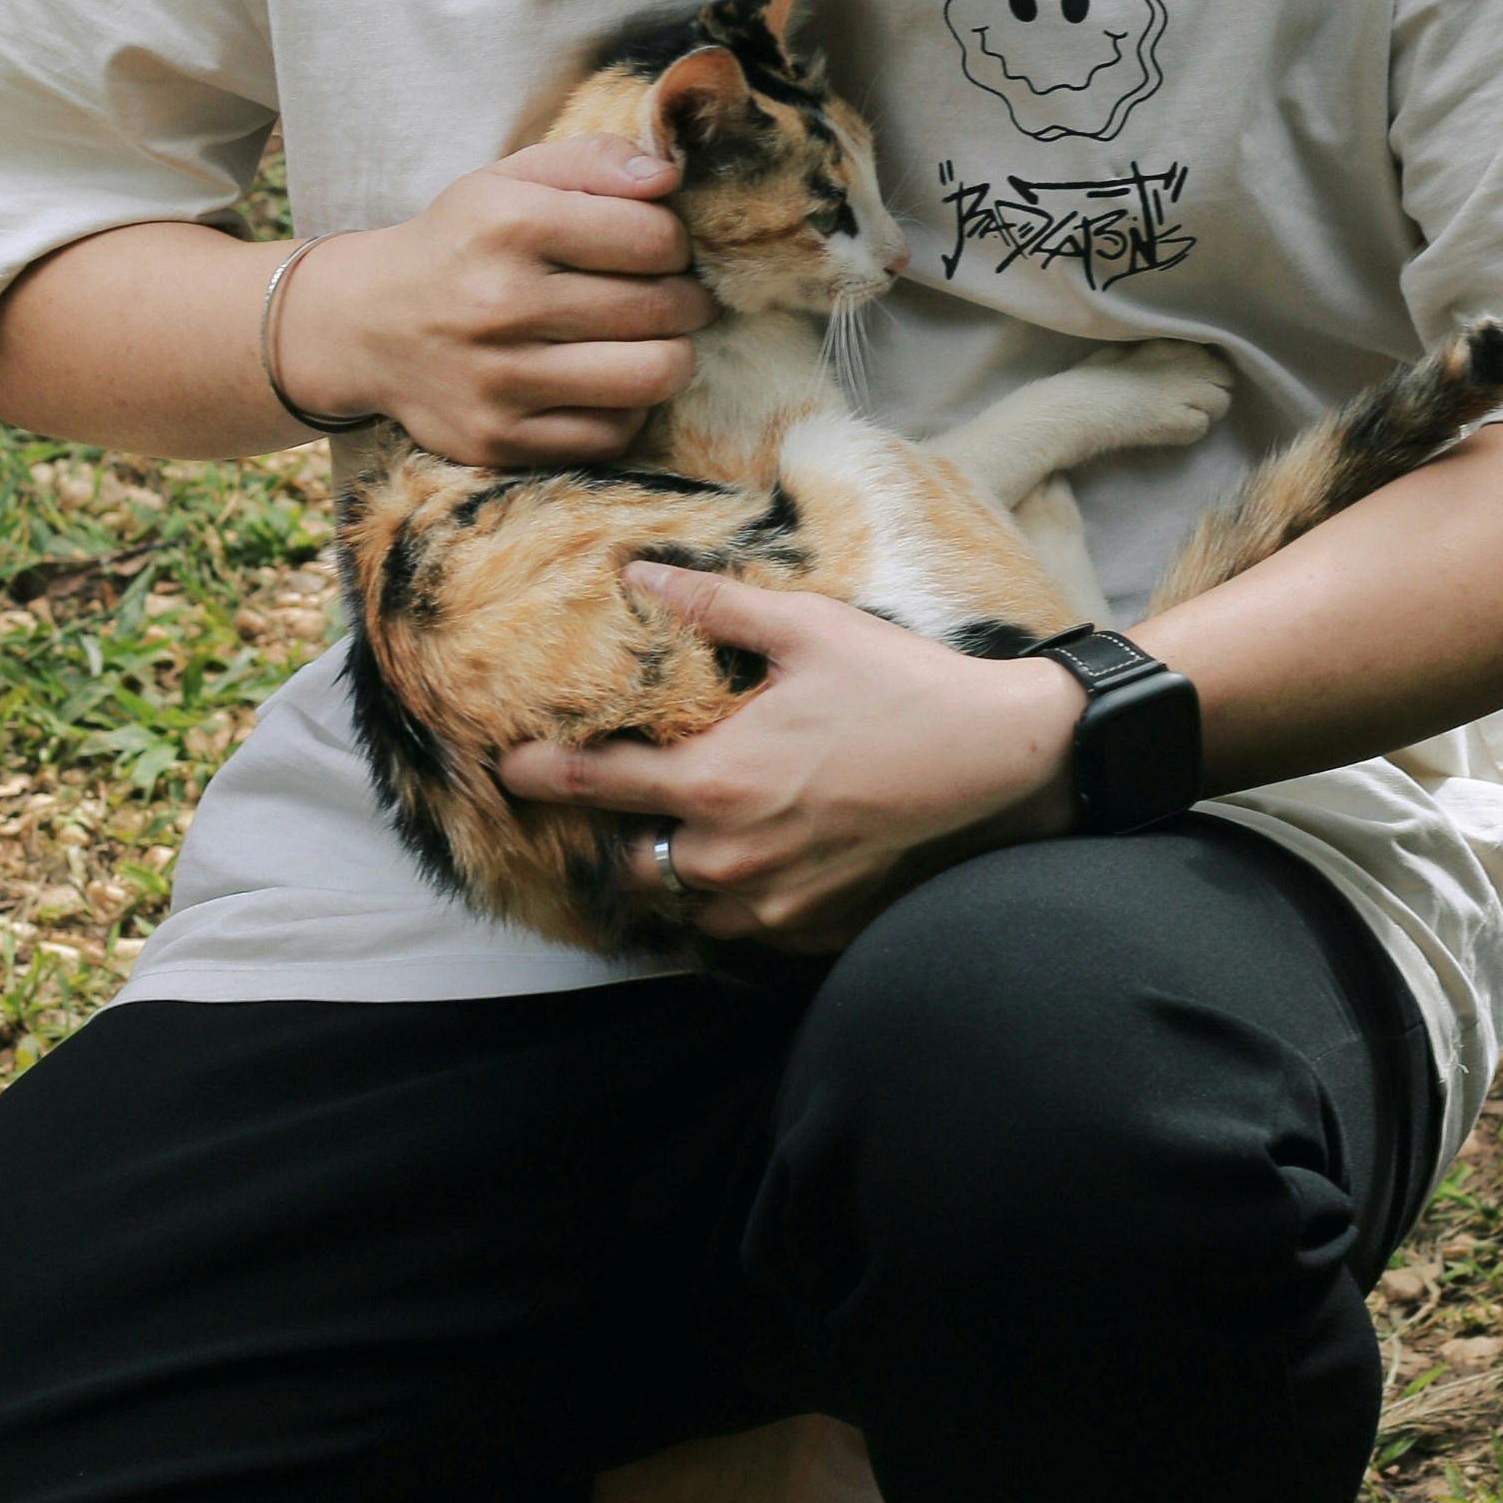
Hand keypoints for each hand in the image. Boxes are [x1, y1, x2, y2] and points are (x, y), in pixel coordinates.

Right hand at [273, 139, 714, 465]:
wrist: (364, 325)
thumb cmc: (459, 244)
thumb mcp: (508, 179)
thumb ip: (592, 160)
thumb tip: (666, 176)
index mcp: (507, 223)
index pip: (653, 237)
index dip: (677, 242)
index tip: (663, 249)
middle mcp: (499, 302)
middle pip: (660, 308)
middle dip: (690, 301)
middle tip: (682, 298)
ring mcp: (497, 379)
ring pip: (650, 376)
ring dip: (675, 356)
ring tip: (660, 341)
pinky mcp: (499, 439)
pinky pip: (612, 433)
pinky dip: (629, 407)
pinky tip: (610, 382)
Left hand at [496, 563, 1084, 948]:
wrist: (994, 758)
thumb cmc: (899, 687)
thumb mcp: (804, 629)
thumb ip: (711, 606)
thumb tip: (637, 576)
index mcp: (716, 782)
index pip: (599, 787)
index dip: (544, 776)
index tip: (508, 770)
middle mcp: (732, 855)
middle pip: (632, 863)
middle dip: (616, 837)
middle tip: (619, 802)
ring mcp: (774, 899)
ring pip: (689, 902)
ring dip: (677, 872)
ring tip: (687, 832)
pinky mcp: (814, 923)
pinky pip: (747, 926)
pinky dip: (736, 900)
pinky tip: (753, 857)